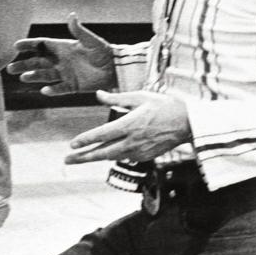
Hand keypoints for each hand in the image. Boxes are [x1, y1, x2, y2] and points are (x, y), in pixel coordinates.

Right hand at [7, 13, 114, 94]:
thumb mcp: (91, 40)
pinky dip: (52, 90)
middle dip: (24, 64)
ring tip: (23, 77)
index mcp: (63, 47)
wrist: (115, 69)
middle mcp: (60, 61)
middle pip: (38, 62)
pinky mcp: (72, 86)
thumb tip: (71, 15)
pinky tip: (44, 90)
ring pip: (45, 75)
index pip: (41, 46)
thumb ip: (78, 30)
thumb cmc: (104, 52)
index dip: (29, 45)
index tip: (16, 46)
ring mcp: (65, 74)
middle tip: (10, 68)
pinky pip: (59, 88)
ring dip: (34, 76)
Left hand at [64, 89, 191, 164]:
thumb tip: (99, 94)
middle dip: (83, 157)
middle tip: (67, 160)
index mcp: (129, 124)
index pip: (102, 134)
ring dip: (95, 158)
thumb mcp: (140, 97)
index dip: (85, 140)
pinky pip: (125, 158)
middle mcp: (132, 141)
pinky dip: (114, 156)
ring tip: (80, 159)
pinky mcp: (146, 156)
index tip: (72, 144)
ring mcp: (139, 151)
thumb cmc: (164, 105)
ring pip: (112, 157)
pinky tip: (106, 155)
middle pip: (102, 152)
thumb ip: (117, 98)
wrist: (188, 123)